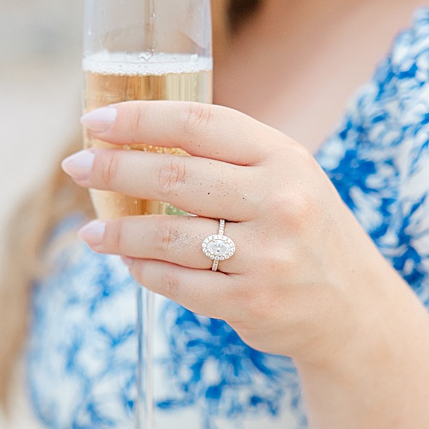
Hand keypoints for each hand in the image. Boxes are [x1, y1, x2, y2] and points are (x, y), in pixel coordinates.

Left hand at [61, 101, 397, 365]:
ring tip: (91, 232)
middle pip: (173, 175)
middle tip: (75, 166)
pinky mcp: (250, 302)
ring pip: (167, 235)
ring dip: (118, 231)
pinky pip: (176, 282)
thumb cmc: (301, 231)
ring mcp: (267, 254)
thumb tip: (131, 141)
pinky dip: (144, 270)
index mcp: (284, 157)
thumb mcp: (284, 179)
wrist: (354, 310)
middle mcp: (280, 200)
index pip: (200, 124)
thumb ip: (225, 158)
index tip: (95, 121)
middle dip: (112, 168)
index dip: (141, 118)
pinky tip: (127, 262)